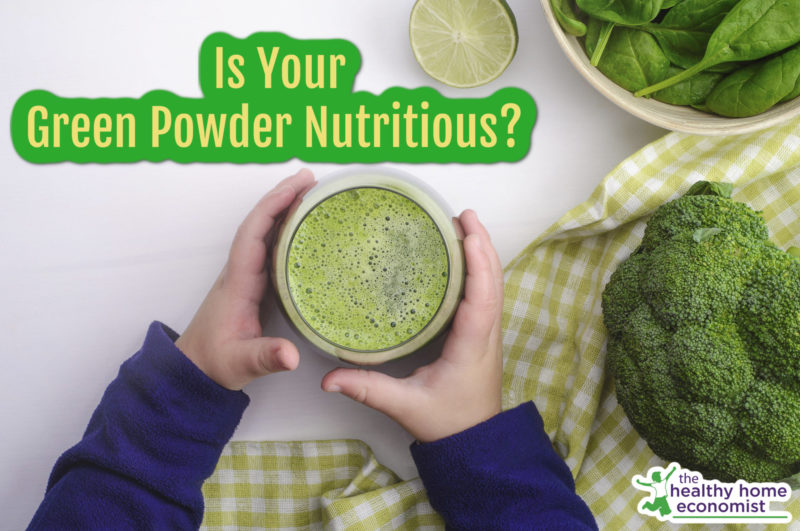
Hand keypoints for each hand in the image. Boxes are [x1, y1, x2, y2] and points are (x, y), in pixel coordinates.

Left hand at [175, 169, 315, 389]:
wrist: (195, 368)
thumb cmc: (215, 363)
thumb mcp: (241, 363)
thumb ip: (265, 358)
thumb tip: (292, 356)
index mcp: (238, 282)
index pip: (253, 234)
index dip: (273, 208)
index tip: (296, 189)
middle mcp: (241, 271)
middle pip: (259, 223)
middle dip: (282, 197)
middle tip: (311, 178)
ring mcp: (246, 274)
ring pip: (264, 231)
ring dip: (284, 208)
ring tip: (311, 191)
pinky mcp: (254, 282)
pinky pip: (270, 245)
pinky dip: (285, 227)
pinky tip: (303, 224)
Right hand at [321, 210, 503, 441]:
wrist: (474, 441)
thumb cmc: (447, 423)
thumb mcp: (405, 406)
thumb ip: (368, 389)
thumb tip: (329, 379)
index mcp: (470, 346)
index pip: (481, 298)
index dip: (478, 263)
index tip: (468, 232)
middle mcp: (485, 334)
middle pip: (493, 280)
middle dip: (481, 244)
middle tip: (462, 214)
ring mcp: (487, 333)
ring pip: (494, 284)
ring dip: (483, 253)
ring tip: (464, 225)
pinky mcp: (481, 334)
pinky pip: (486, 293)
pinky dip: (480, 268)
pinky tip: (463, 257)